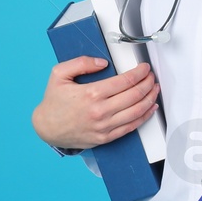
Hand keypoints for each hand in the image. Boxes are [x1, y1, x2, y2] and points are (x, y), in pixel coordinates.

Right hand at [31, 57, 159, 152]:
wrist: (47, 128)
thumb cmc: (54, 102)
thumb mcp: (59, 74)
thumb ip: (81, 63)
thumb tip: (102, 63)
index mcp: (91, 94)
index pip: (125, 81)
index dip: (139, 73)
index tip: (144, 68)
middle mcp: (100, 111)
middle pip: (135, 95)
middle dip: (148, 83)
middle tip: (151, 76)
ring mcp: (104, 126)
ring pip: (137, 111)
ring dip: (150, 98)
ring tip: (154, 89)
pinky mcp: (106, 137)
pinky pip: (131, 127)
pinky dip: (144, 116)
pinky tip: (150, 108)